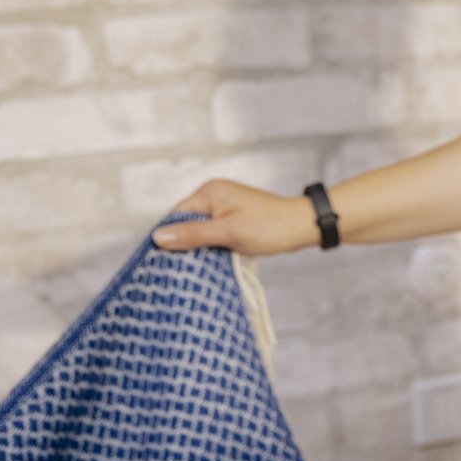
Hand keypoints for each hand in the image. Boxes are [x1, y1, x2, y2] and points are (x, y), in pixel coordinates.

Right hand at [153, 179, 318, 254]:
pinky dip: (210, 245)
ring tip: (192, 266)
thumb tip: (158, 236)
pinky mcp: (233, 217)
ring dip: (197, 246)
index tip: (160, 261)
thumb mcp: (228, 233)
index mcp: (209, 192)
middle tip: (176, 268)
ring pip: (199, 230)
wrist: (302, 226)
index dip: (168, 238)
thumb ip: (194, 235)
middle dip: (182, 243)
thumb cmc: (270, 227)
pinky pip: (213, 232)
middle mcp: (214, 195)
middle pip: (185, 223)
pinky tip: (209, 260)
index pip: (175, 216)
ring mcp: (224, 206)